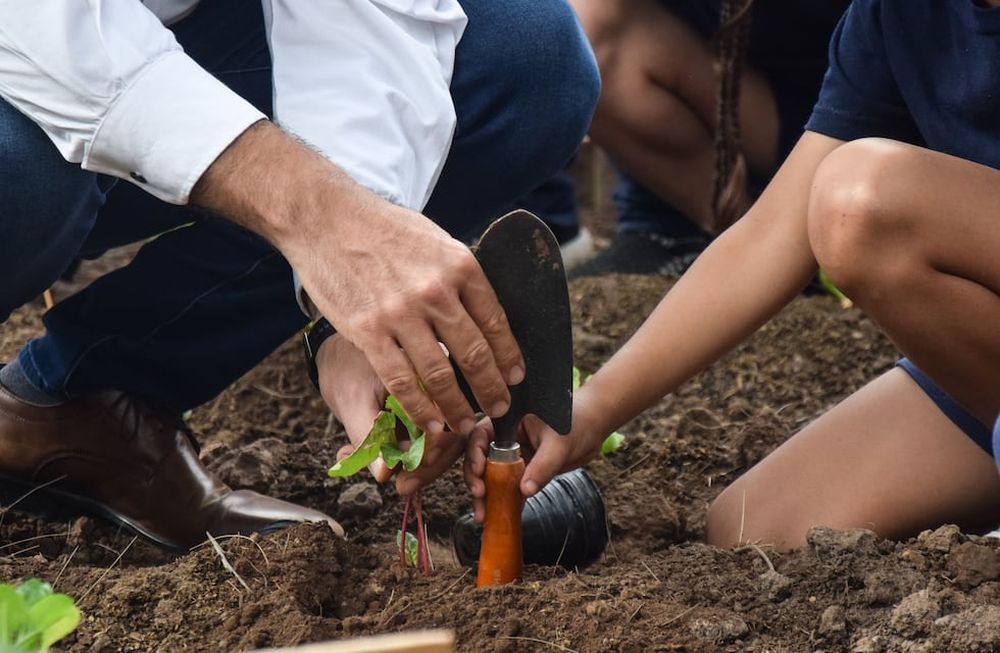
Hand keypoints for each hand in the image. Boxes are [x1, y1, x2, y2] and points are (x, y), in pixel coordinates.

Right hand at [192, 122, 524, 439]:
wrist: (325, 218)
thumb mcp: (435, 241)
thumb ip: (458, 277)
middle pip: (475, 354)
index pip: (496, 322)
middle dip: (492, 389)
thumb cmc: (382, 228)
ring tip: (467, 424)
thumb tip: (481, 314)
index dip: (509, 356)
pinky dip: (421, 408)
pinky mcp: (369, 332)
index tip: (516, 376)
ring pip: (440, 375)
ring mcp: (401, 314)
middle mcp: (436, 291)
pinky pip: (401, 381)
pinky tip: (431, 422)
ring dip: (458, 406)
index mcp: (460, 266)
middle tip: (500, 408)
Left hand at [318, 334, 475, 493]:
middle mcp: (442, 380)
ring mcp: (438, 396)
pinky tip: (384, 465)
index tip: (415, 470)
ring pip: (448, 439)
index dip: (437, 448)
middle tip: (404, 485)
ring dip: (424, 466)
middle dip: (433, 465)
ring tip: (393, 478)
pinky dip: (413, 457)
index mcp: (428, 368)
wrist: (337, 352)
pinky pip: (432, 438)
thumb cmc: (344, 366)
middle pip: (457, 430)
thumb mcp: (350, 400)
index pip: (449, 414)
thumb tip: (384, 473)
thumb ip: (366, 435)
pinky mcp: (430, 410)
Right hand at [463, 402, 604, 522]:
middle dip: (476, 478)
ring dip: (486, 496)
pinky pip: (508, 488)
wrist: (593, 428)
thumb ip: (542, 466)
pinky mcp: (522, 471)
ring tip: (483, 515)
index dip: (474, 453)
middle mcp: (506, 438)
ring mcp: (513, 455)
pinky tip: (498, 517)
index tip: (479, 471)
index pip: (481, 434)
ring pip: (491, 476)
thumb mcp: (558, 444)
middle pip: (480, 458)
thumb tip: (524, 490)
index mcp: (508, 421)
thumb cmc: (576, 423)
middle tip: (480, 496)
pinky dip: (503, 502)